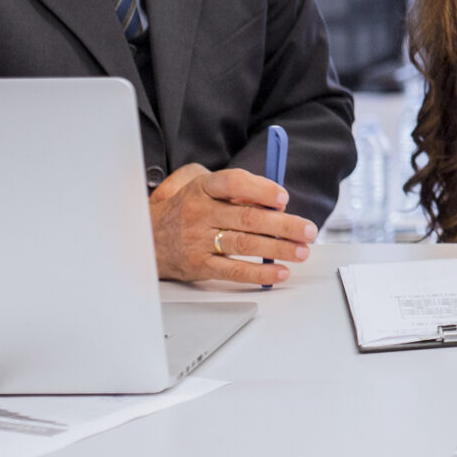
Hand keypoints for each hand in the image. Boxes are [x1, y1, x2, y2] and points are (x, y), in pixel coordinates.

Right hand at [150, 163, 315, 285]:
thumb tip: (270, 200)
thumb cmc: (184, 208)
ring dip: (278, 249)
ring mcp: (198, 241)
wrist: (147, 238)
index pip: (232, 183)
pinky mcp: (200, 265)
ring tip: (301, 251)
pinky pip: (234, 271)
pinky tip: (280, 271)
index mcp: (202, 188)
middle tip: (308, 230)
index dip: (260, 189)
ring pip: (245, 244)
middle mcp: (199, 213)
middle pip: (248, 218)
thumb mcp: (199, 184)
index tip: (283, 198)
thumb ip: (233, 186)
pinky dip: (260, 273)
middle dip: (284, 225)